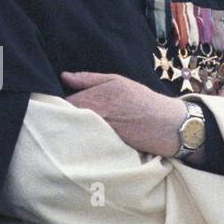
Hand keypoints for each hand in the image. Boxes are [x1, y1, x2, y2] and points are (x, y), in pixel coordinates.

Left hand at [61, 70, 184, 157]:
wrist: (165, 124)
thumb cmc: (141, 99)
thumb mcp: (115, 81)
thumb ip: (87, 79)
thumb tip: (64, 76)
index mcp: (92, 98)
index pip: (62, 103)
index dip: (58, 104)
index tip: (58, 106)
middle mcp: (91, 117)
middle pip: (64, 119)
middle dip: (63, 118)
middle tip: (62, 118)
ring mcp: (97, 134)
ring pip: (73, 132)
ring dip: (71, 130)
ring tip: (74, 128)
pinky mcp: (103, 148)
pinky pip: (84, 143)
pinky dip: (82, 141)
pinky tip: (85, 139)